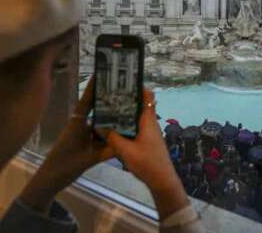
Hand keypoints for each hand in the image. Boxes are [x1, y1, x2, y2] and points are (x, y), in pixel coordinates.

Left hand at [19, 75, 113, 212]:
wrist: (51, 180)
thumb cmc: (64, 165)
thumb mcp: (88, 159)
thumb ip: (106, 151)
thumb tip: (126, 142)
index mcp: (77, 123)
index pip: (87, 101)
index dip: (94, 87)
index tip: (102, 73)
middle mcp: (81, 125)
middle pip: (96, 109)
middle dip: (109, 100)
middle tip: (125, 91)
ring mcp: (83, 134)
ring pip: (100, 122)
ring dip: (112, 118)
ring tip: (129, 111)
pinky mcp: (86, 143)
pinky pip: (100, 134)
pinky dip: (110, 132)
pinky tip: (123, 132)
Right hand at [106, 88, 188, 218]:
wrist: (162, 180)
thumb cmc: (147, 163)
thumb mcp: (125, 151)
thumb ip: (112, 137)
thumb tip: (99, 126)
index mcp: (148, 121)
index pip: (148, 96)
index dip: (139, 86)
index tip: (126, 80)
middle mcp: (150, 123)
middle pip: (140, 105)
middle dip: (127, 98)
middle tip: (111, 93)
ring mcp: (149, 132)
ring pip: (137, 116)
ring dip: (126, 112)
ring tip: (109, 108)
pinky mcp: (147, 141)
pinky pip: (136, 126)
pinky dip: (127, 123)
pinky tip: (115, 127)